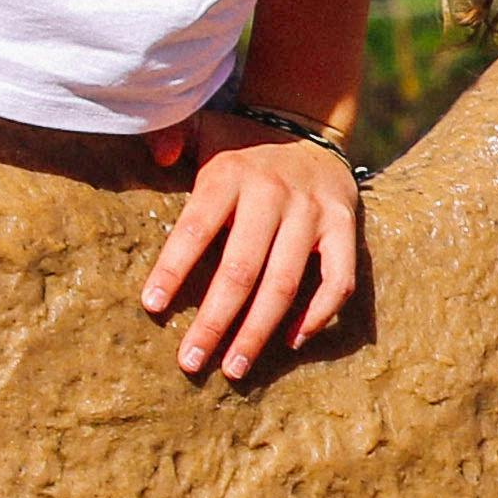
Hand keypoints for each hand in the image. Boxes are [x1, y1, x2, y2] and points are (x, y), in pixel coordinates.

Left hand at [139, 108, 364, 382]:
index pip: (198, 227)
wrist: (308, 129)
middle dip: (214, 320)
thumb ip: (175, 135)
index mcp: (232, 174)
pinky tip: (291, 342)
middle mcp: (274, 193)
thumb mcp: (206, 130)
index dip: (174, 268)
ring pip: (285, 283)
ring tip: (234, 368)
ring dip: (258, 331)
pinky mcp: (345, 226)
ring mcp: (314, 212)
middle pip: (241, 268)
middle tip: (191, 362)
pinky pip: (338, 280)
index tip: (152, 307)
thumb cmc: (241, 149)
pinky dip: (318, 315)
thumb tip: (159, 155)